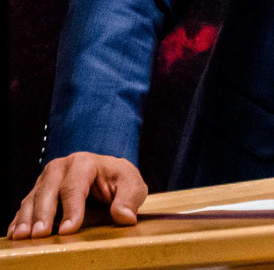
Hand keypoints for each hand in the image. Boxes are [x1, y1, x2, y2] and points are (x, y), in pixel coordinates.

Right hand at [8, 152, 146, 238]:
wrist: (106, 175)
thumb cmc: (119, 181)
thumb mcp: (132, 186)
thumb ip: (129, 199)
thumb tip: (124, 217)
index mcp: (84, 162)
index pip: (75, 186)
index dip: (72, 209)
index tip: (69, 230)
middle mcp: (61, 167)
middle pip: (48, 191)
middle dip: (43, 214)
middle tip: (40, 235)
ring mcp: (46, 179)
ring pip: (32, 198)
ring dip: (26, 219)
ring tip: (23, 237)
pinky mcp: (37, 192)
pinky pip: (24, 206)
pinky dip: (18, 220)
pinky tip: (14, 235)